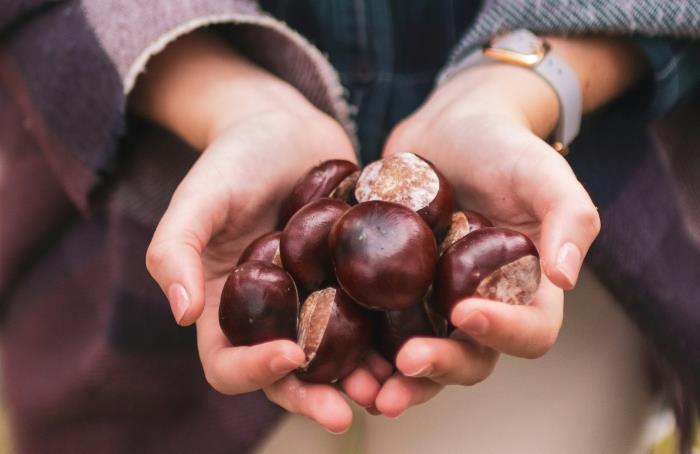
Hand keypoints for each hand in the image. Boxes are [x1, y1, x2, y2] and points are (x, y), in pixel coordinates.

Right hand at [135, 31, 392, 432]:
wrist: (284, 127)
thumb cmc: (232, 160)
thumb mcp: (197, 198)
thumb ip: (174, 250)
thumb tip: (179, 314)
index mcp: (224, 309)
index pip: (228, 362)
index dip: (254, 371)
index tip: (289, 355)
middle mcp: (272, 316)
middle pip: (288, 375)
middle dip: (314, 396)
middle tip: (344, 412)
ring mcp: (315, 301)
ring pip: (336, 357)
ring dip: (360, 378)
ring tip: (390, 385)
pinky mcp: (353, 281)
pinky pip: (372, 318)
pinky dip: (390, 336)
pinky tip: (418, 340)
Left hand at [372, 63, 602, 416]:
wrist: (451, 126)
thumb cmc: (505, 147)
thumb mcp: (543, 172)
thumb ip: (570, 218)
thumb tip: (566, 278)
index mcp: (527, 291)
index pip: (530, 332)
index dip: (503, 333)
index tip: (466, 312)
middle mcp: (481, 306)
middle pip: (468, 359)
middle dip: (438, 370)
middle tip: (403, 367)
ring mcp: (434, 302)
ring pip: (419, 355)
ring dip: (393, 378)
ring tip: (361, 387)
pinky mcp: (394, 289)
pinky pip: (378, 326)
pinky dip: (359, 345)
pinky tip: (331, 351)